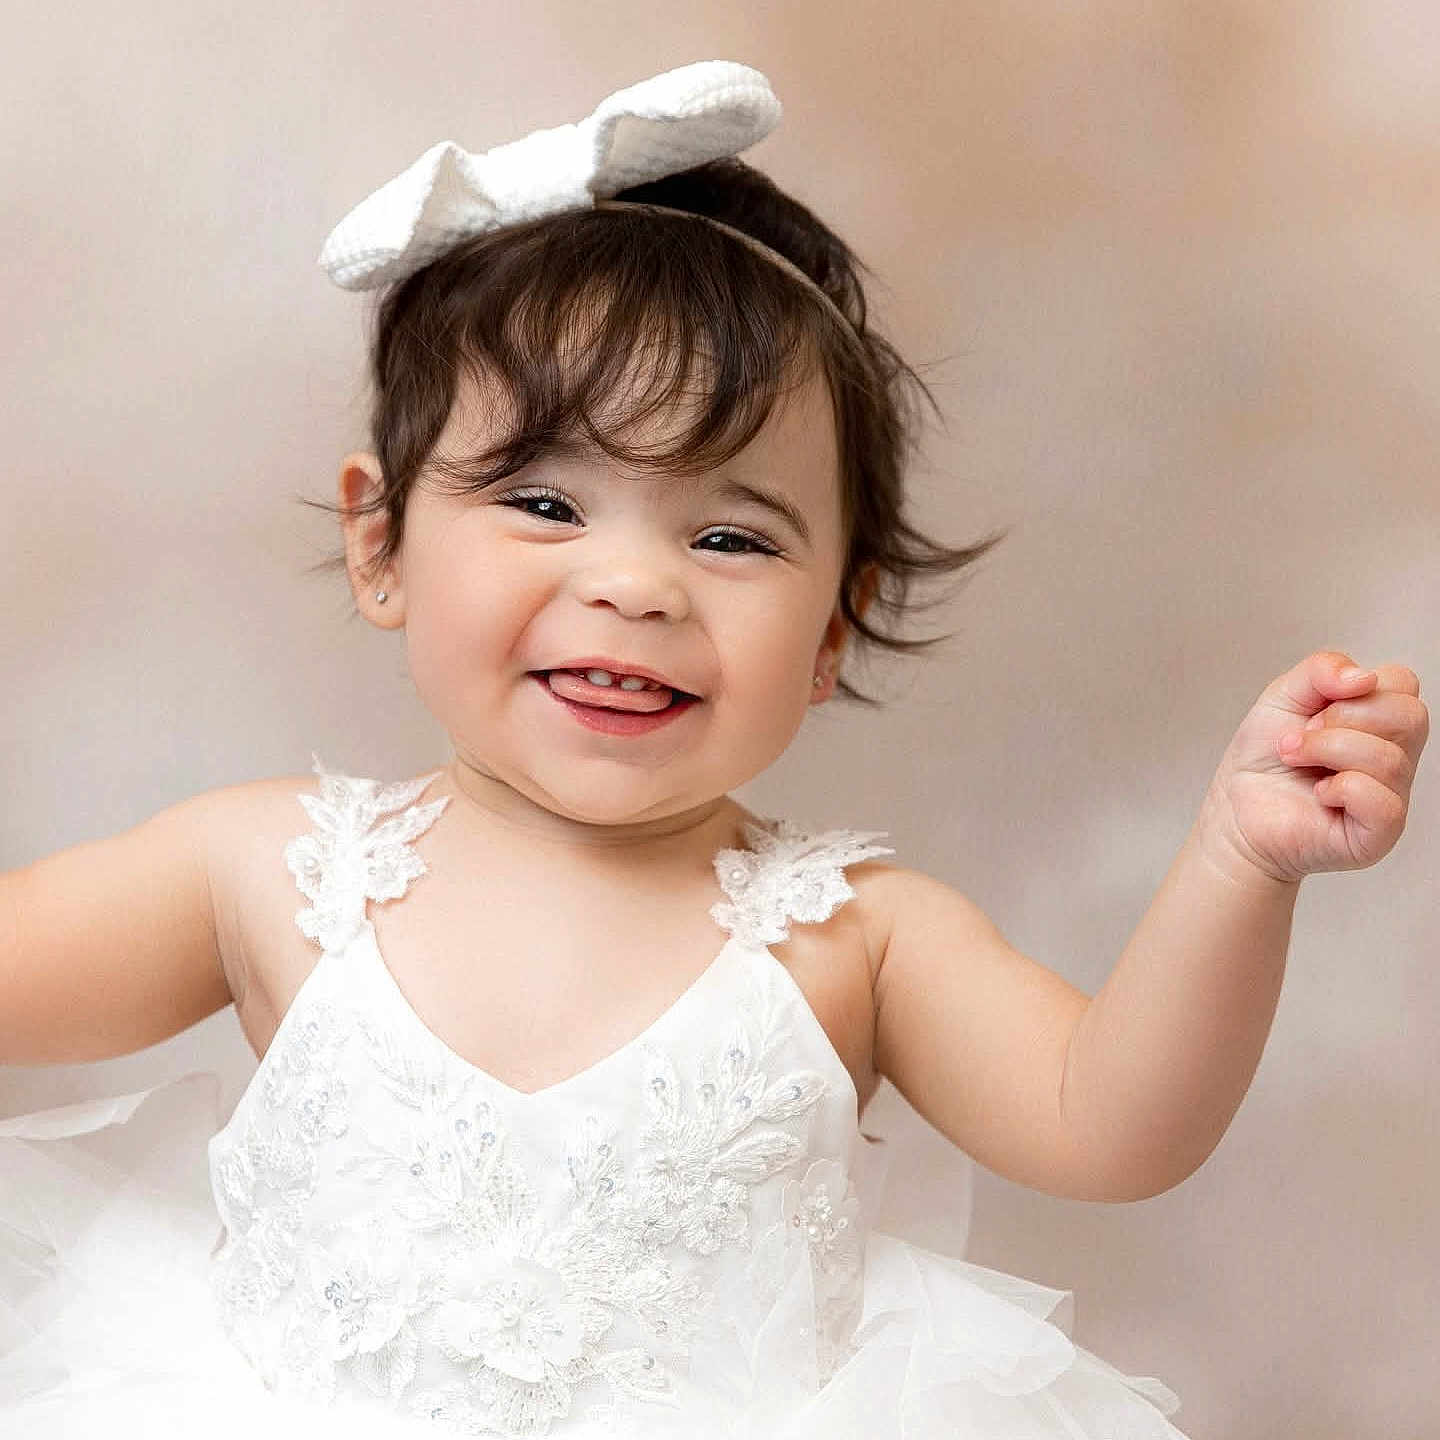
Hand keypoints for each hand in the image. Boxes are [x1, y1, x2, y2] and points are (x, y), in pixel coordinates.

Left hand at [1198, 650, 1428, 885]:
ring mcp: (1391, 796)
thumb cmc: (1263, 759)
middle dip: (1342, 718)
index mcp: (1380, 722)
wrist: (1234, 811)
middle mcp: (1395, 757)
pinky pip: (1383, 803)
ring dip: (1326, 750)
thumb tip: (1364, 677)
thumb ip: (1322, 669)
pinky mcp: (1379, 834)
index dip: (1355, 688)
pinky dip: (1340, 789)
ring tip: (1296, 759)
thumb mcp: (1283, 696)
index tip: (1315, 709)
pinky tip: (1319, 793)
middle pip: (1409, 716)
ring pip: (1389, 758)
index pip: (1403, 683)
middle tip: (1303, 737)